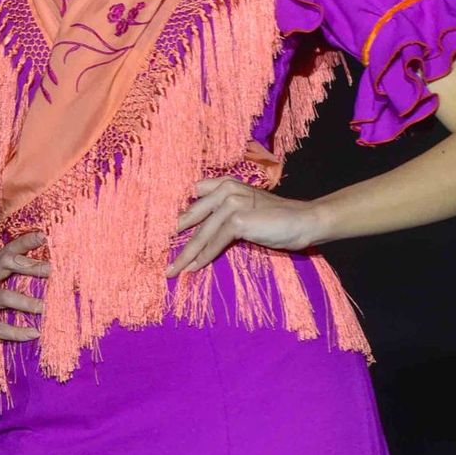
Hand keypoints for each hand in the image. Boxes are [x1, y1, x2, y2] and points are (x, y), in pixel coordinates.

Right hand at [0, 232, 46, 359]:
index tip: (43, 236)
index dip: (24, 242)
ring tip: (45, 308)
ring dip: (27, 302)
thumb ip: (17, 286)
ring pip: (3, 297)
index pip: (7, 252)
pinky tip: (33, 333)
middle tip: (51, 270)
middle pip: (4, 265)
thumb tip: (53, 281)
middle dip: (29, 265)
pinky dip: (17, 332)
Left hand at [170, 178, 323, 275]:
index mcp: (224, 184)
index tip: (156, 232)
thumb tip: (196, 233)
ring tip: (171, 271)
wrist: (304, 221)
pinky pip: (214, 243)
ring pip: (200, 234)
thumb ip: (221, 215)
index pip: (191, 198)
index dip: (174, 215)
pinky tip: (192, 269)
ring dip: (184, 255)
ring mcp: (231, 202)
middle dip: (171, 237)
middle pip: (190, 217)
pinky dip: (203, 258)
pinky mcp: (238, 219)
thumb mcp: (245, 211)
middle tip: (151, 253)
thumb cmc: (275, 220)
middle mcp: (225, 189)